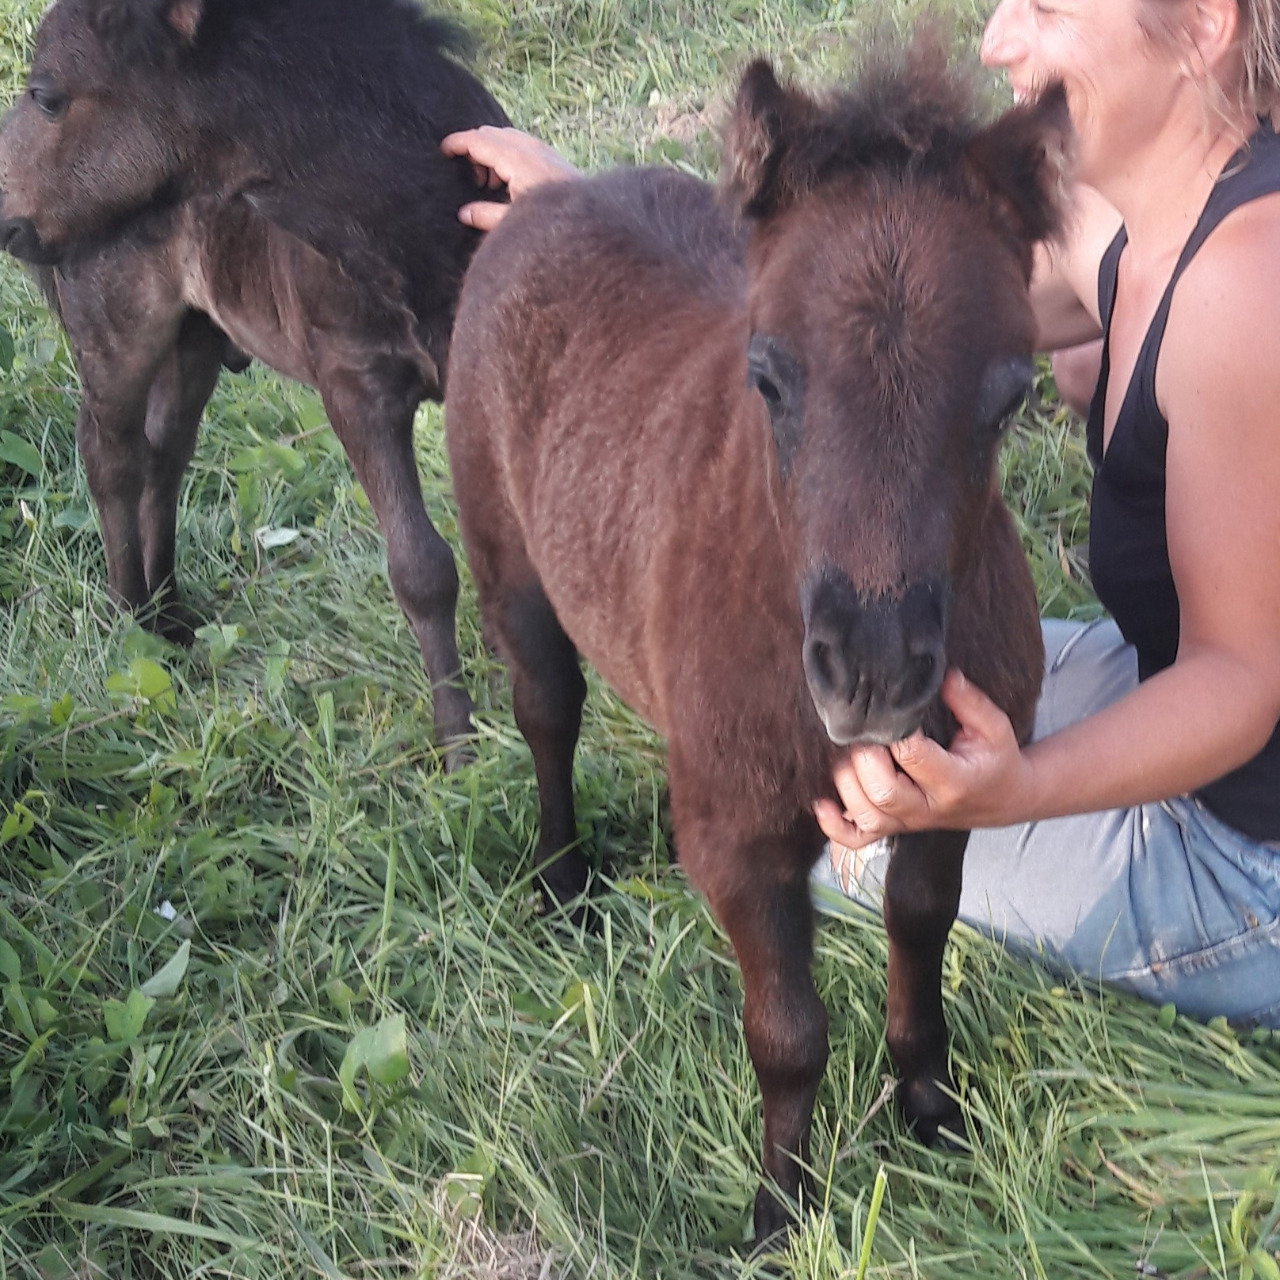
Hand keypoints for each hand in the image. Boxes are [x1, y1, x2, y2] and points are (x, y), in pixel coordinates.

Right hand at [440, 126, 580, 229]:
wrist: (592, 220)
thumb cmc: (553, 223)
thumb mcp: (514, 223)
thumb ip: (486, 216)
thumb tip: (464, 213)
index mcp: (517, 160)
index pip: (479, 140)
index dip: (458, 143)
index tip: (443, 150)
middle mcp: (529, 148)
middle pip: (490, 133)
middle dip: (474, 149)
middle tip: (470, 178)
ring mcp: (542, 149)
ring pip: (505, 136)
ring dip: (491, 153)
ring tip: (489, 184)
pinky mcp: (550, 156)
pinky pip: (519, 143)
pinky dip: (506, 154)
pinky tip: (508, 181)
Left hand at [813, 668, 1032, 849]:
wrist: (1004, 799)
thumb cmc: (996, 759)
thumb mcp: (994, 727)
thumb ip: (969, 701)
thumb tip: (943, 675)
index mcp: (953, 781)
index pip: (912, 756)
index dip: (893, 730)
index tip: (891, 710)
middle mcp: (927, 807)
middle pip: (882, 791)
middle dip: (865, 757)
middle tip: (866, 732)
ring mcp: (909, 822)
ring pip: (866, 815)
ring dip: (847, 784)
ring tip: (851, 756)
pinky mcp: (896, 829)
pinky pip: (858, 839)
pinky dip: (835, 827)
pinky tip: (822, 804)